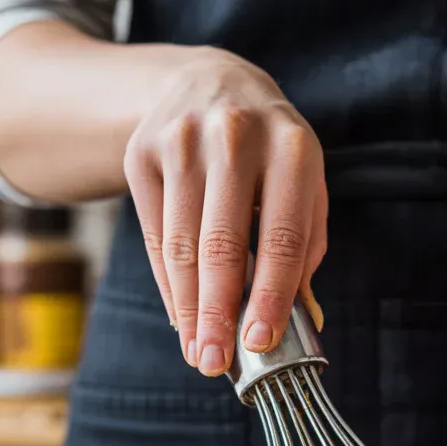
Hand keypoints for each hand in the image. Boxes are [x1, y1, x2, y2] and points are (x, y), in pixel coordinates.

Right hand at [123, 46, 327, 374]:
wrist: (207, 82)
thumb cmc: (269, 154)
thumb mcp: (302, 185)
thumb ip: (304, 249)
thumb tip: (303, 322)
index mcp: (291, 146)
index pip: (282, 235)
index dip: (271, 295)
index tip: (261, 341)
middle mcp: (234, 136)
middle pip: (222, 244)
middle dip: (218, 313)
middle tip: (217, 363)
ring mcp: (181, 141)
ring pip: (181, 246)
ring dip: (190, 310)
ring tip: (199, 352)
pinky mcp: (142, 154)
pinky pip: (153, 237)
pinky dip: (169, 285)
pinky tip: (181, 318)